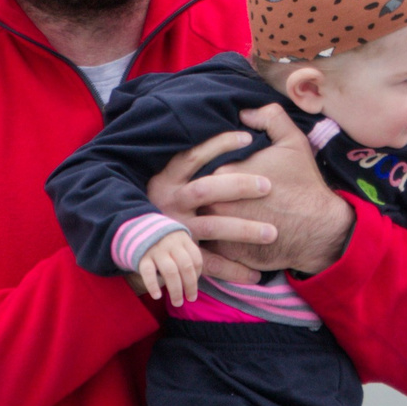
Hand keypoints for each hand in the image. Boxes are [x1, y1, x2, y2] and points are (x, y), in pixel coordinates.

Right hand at [131, 229, 203, 306]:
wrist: (135, 228)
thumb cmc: (162, 241)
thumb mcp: (176, 241)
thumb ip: (185, 255)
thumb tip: (193, 283)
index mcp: (183, 239)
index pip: (196, 259)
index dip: (197, 276)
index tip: (193, 287)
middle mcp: (171, 243)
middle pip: (185, 266)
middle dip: (190, 286)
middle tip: (190, 299)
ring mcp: (156, 249)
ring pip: (170, 271)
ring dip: (176, 290)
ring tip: (177, 303)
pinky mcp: (142, 256)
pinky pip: (148, 272)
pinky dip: (153, 286)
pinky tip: (157, 296)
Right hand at [147, 130, 276, 285]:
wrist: (134, 241)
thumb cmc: (163, 201)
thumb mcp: (168, 177)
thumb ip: (191, 160)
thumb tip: (223, 132)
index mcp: (167, 178)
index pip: (193, 155)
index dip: (220, 145)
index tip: (248, 138)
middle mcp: (170, 202)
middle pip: (205, 189)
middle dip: (237, 185)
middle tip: (267, 185)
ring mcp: (175, 230)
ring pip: (212, 227)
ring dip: (243, 230)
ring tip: (273, 232)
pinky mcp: (180, 256)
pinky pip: (209, 264)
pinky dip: (233, 270)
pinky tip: (257, 273)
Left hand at [202, 105, 354, 276]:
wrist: (319, 228)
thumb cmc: (304, 183)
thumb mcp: (293, 141)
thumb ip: (269, 118)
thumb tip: (244, 113)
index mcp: (223, 174)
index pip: (199, 169)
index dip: (207, 169)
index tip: (216, 172)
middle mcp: (215, 204)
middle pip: (194, 197)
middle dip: (199, 196)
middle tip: (210, 195)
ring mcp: (219, 231)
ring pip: (197, 223)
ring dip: (200, 220)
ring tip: (210, 215)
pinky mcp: (226, 255)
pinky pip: (207, 248)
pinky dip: (210, 243)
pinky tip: (218, 238)